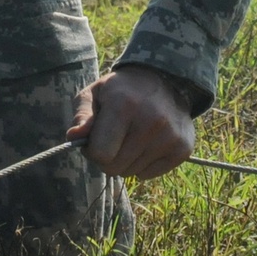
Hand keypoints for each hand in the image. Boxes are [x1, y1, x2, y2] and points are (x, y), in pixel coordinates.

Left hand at [67, 65, 194, 179]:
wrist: (162, 80)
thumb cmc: (120, 90)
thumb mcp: (95, 93)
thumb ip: (82, 116)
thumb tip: (73, 138)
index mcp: (124, 106)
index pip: (100, 154)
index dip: (91, 150)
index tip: (93, 139)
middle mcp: (150, 122)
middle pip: (115, 168)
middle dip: (107, 158)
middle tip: (111, 139)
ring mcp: (169, 137)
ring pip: (131, 173)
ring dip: (125, 160)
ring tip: (129, 136)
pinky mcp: (183, 148)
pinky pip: (149, 175)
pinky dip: (142, 164)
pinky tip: (145, 143)